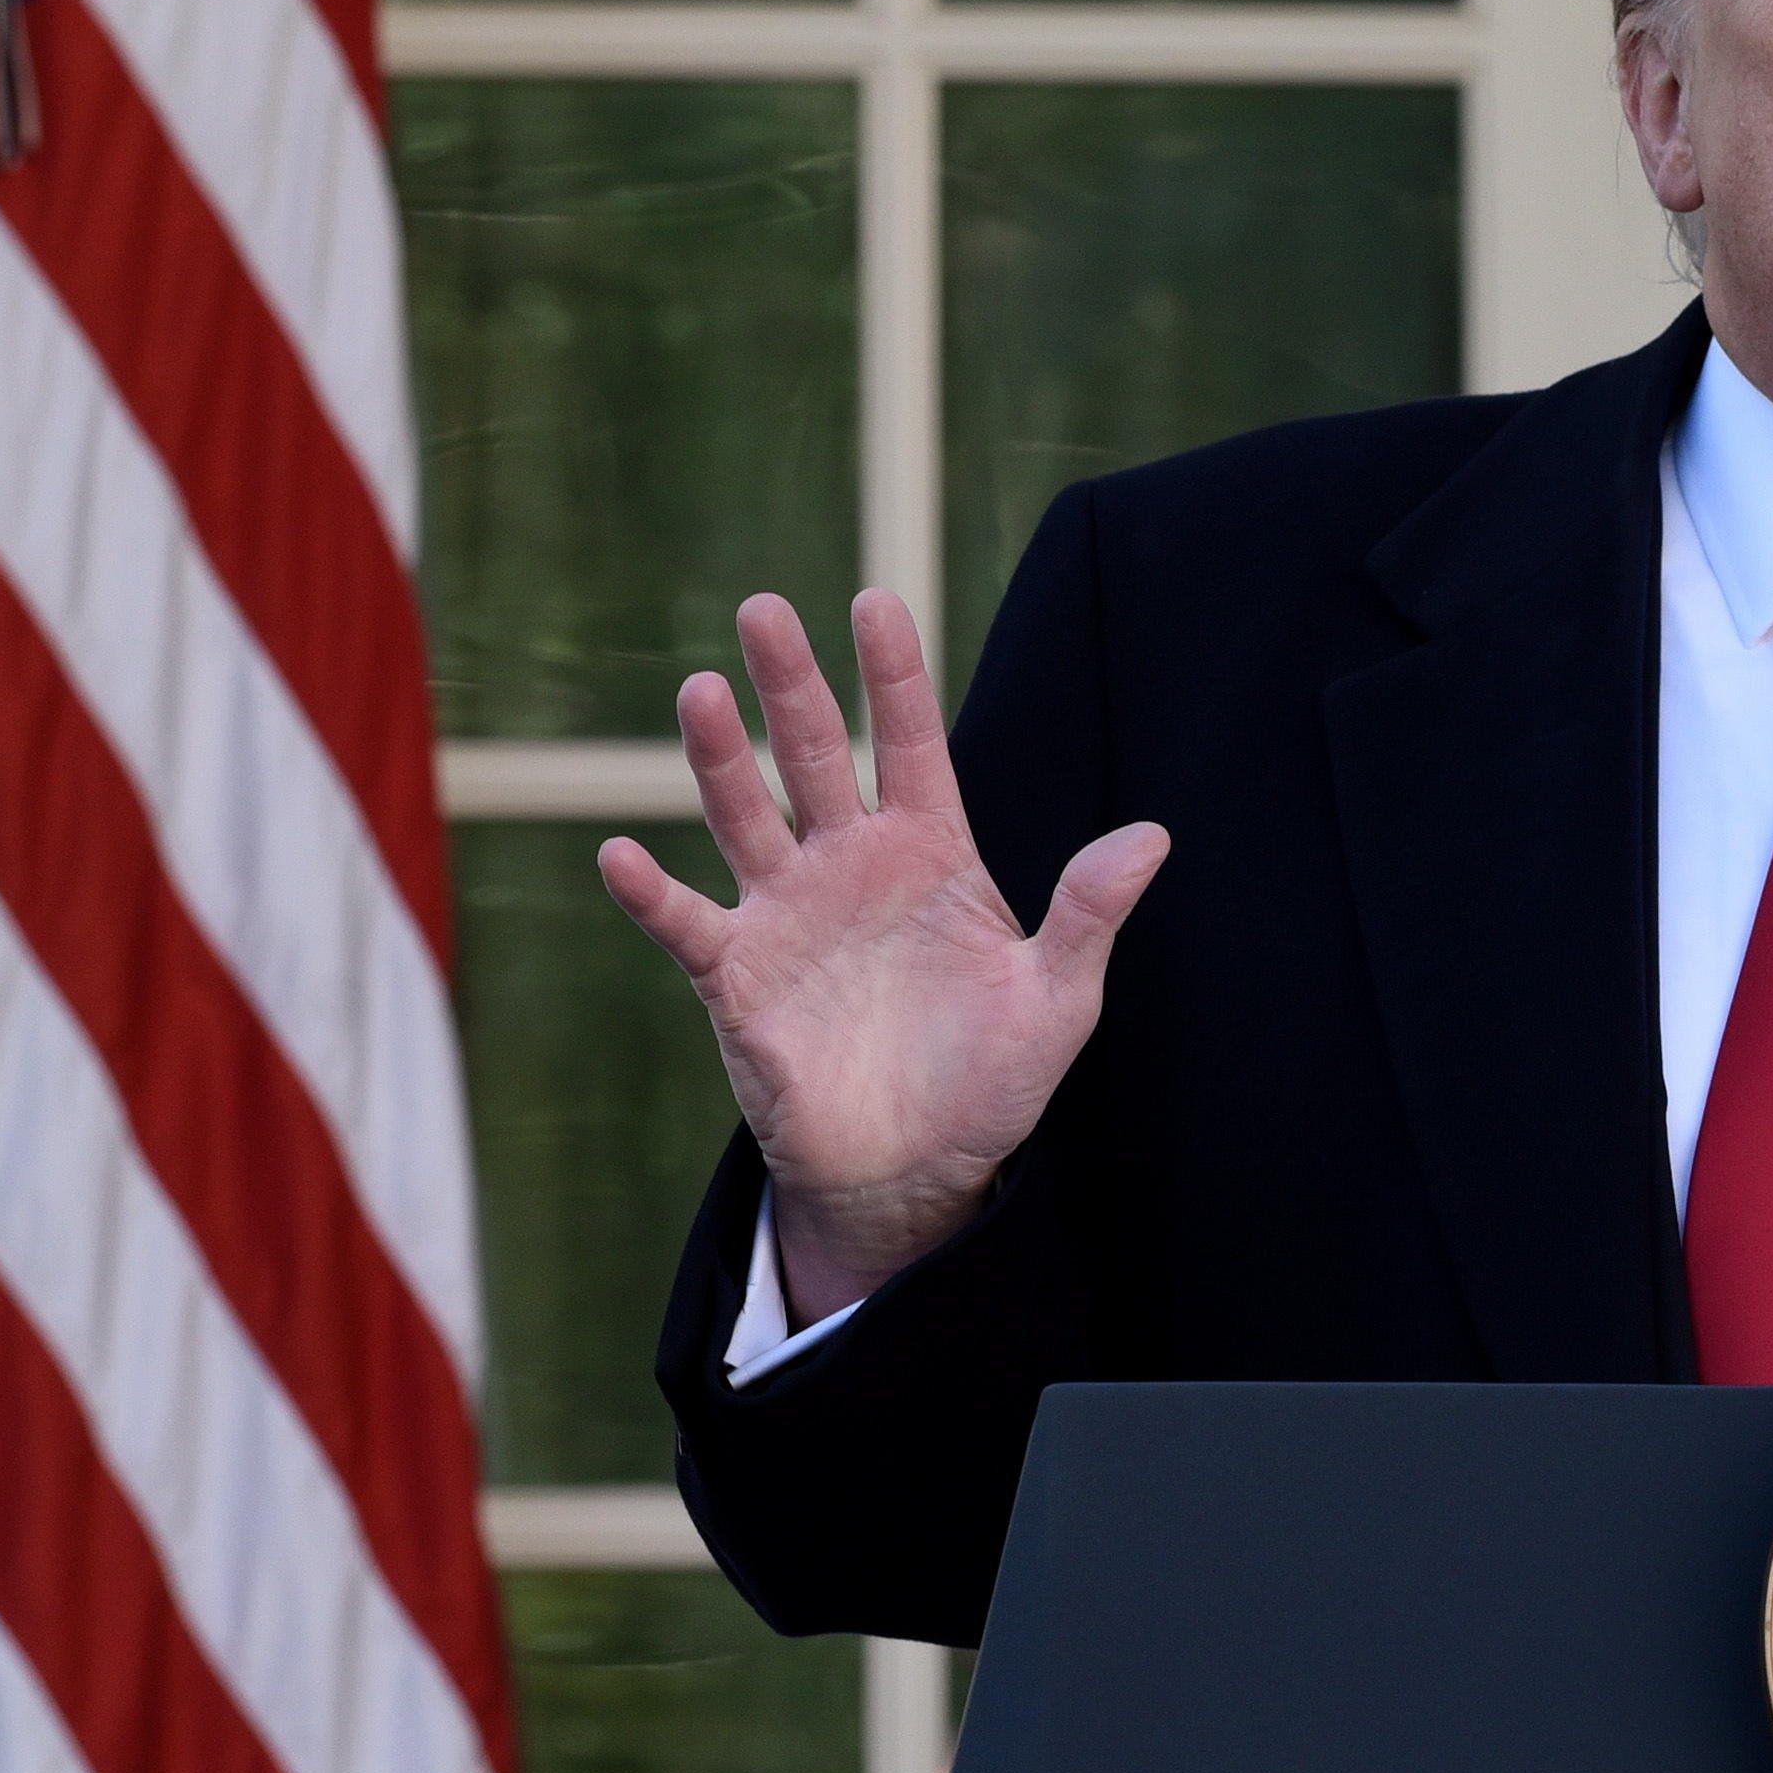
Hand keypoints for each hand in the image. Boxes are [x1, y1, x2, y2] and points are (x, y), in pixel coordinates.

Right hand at [599, 591, 1169, 1319]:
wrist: (918, 1171)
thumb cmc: (991, 1079)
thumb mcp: (1056, 998)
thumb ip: (1089, 913)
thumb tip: (1152, 837)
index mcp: (931, 852)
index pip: (913, 743)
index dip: (895, 676)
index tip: (875, 602)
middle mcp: (851, 864)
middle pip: (814, 756)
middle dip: (790, 685)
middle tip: (762, 608)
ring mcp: (788, 914)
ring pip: (745, 816)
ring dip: (720, 759)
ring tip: (701, 692)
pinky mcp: (737, 979)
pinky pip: (688, 926)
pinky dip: (652, 895)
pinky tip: (619, 856)